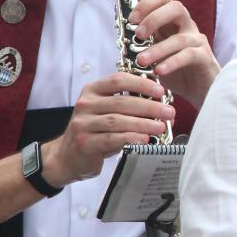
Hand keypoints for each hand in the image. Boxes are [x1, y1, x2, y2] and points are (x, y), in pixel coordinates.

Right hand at [43, 72, 174, 185]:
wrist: (68, 156)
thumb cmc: (95, 131)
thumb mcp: (107, 112)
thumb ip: (128, 106)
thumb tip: (162, 107)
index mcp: (92, 90)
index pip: (118, 80)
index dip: (141, 84)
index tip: (161, 92)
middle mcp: (85, 104)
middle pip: (121, 102)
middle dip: (149, 107)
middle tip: (169, 112)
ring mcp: (83, 123)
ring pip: (117, 121)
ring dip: (143, 124)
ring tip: (161, 127)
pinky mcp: (84, 143)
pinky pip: (111, 139)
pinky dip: (130, 138)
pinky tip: (144, 139)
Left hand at [128, 0, 219, 106]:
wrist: (201, 92)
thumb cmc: (177, 72)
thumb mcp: (156, 54)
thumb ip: (143, 44)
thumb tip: (122, 37)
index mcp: (173, 21)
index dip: (147, 3)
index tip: (132, 20)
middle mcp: (187, 27)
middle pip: (176, 8)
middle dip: (154, 18)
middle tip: (138, 34)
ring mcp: (197, 41)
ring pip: (180, 37)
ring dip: (158, 49)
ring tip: (141, 60)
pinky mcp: (204, 58)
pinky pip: (189, 55)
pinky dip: (172, 62)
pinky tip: (159, 71)